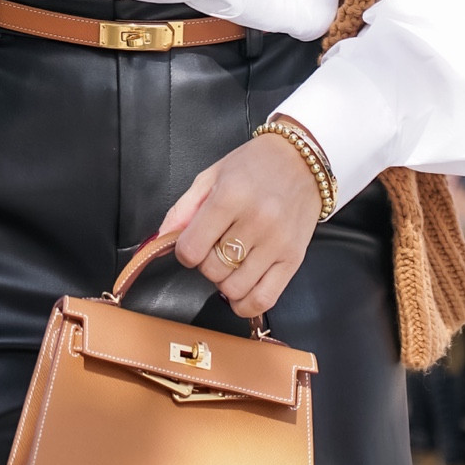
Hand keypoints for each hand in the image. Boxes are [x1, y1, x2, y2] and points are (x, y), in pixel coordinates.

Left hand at [159, 126, 323, 320]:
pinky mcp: (294, 258)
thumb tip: (161, 241)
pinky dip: (246, 304)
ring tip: (231, 263)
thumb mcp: (212, 175)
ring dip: (225, 282)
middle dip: (206, 264)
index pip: (191, 248)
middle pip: (212, 269)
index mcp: (230, 197)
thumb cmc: (254, 165)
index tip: (192, 244)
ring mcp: (277, 242)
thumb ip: (183, 209)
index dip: (185, 251)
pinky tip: (241, 290)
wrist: (303, 160)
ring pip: (235, 288)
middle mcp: (256, 221)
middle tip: (215, 247)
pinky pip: (264, 299)